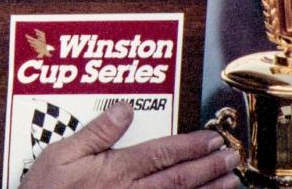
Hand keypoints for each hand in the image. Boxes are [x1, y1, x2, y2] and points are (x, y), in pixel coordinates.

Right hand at [21, 104, 239, 188]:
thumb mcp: (60, 154)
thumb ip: (95, 132)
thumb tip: (124, 110)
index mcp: (116, 170)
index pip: (163, 154)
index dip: (191, 146)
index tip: (212, 139)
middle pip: (179, 178)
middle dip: (209, 167)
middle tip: (231, 157)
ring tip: (230, 183)